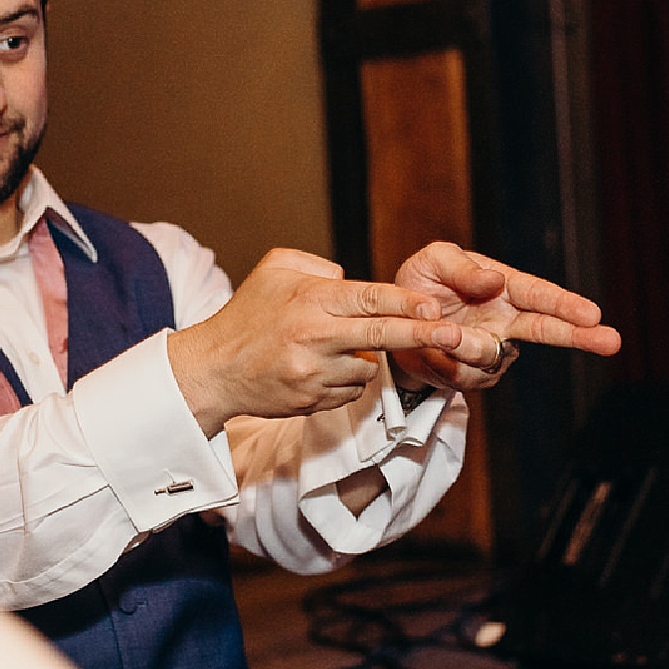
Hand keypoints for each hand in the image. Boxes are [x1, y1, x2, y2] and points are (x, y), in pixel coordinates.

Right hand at [165, 247, 460, 437]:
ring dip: (362, 358)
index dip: (406, 303)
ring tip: (328, 348)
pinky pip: (349, 390)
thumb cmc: (247, 314)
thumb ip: (318, 267)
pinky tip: (317, 370)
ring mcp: (316, 374)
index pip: (370, 298)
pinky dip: (345, 380)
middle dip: (422, 335)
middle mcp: (317, 338)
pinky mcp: (314, 401)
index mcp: (311, 301)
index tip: (434, 307)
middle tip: (454, 336)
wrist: (214, 371)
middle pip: (382, 335)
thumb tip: (352, 278)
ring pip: (367, 367)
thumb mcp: (275, 269)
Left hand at [390, 240, 621, 396]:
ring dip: (469, 345)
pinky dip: (446, 361)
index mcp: (504, 288)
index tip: (593, 315)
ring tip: (444, 333)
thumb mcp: (434, 261)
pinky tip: (434, 349)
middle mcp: (505, 320)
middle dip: (579, 336)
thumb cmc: (419, 283)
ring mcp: (491, 350)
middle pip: (547, 329)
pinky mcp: (472, 376)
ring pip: (492, 356)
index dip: (566, 305)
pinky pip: (465, 375)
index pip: (540, 296)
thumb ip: (463, 268)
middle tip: (611, 341)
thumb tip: (495, 280)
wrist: (390, 324)